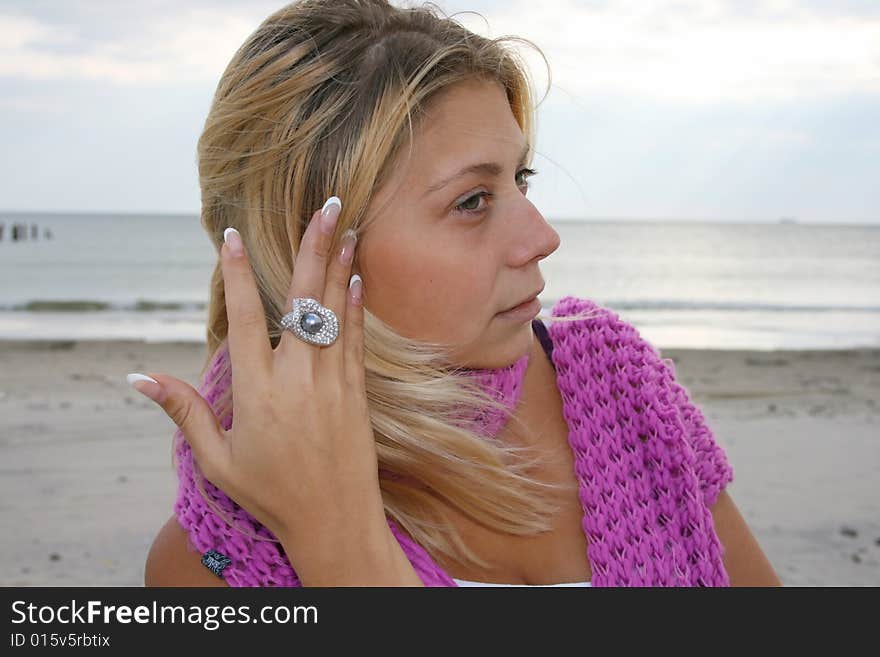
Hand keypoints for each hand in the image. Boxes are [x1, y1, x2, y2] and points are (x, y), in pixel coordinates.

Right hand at [128, 197, 384, 555]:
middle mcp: (297, 377)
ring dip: (340, 264)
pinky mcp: (357, 392)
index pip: (244, 317)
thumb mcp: (218, 459)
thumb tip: (139, 376)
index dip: (237, 274)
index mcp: (257, 390)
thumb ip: (183, 412)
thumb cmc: (271, 494)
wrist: (335, 522)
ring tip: (346, 224)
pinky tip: (356, 278)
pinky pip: (356, 339)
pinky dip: (355, 306)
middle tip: (326, 205)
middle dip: (313, 247)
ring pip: (335, 311)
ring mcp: (332, 382)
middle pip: (303, 299)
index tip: (232, 237)